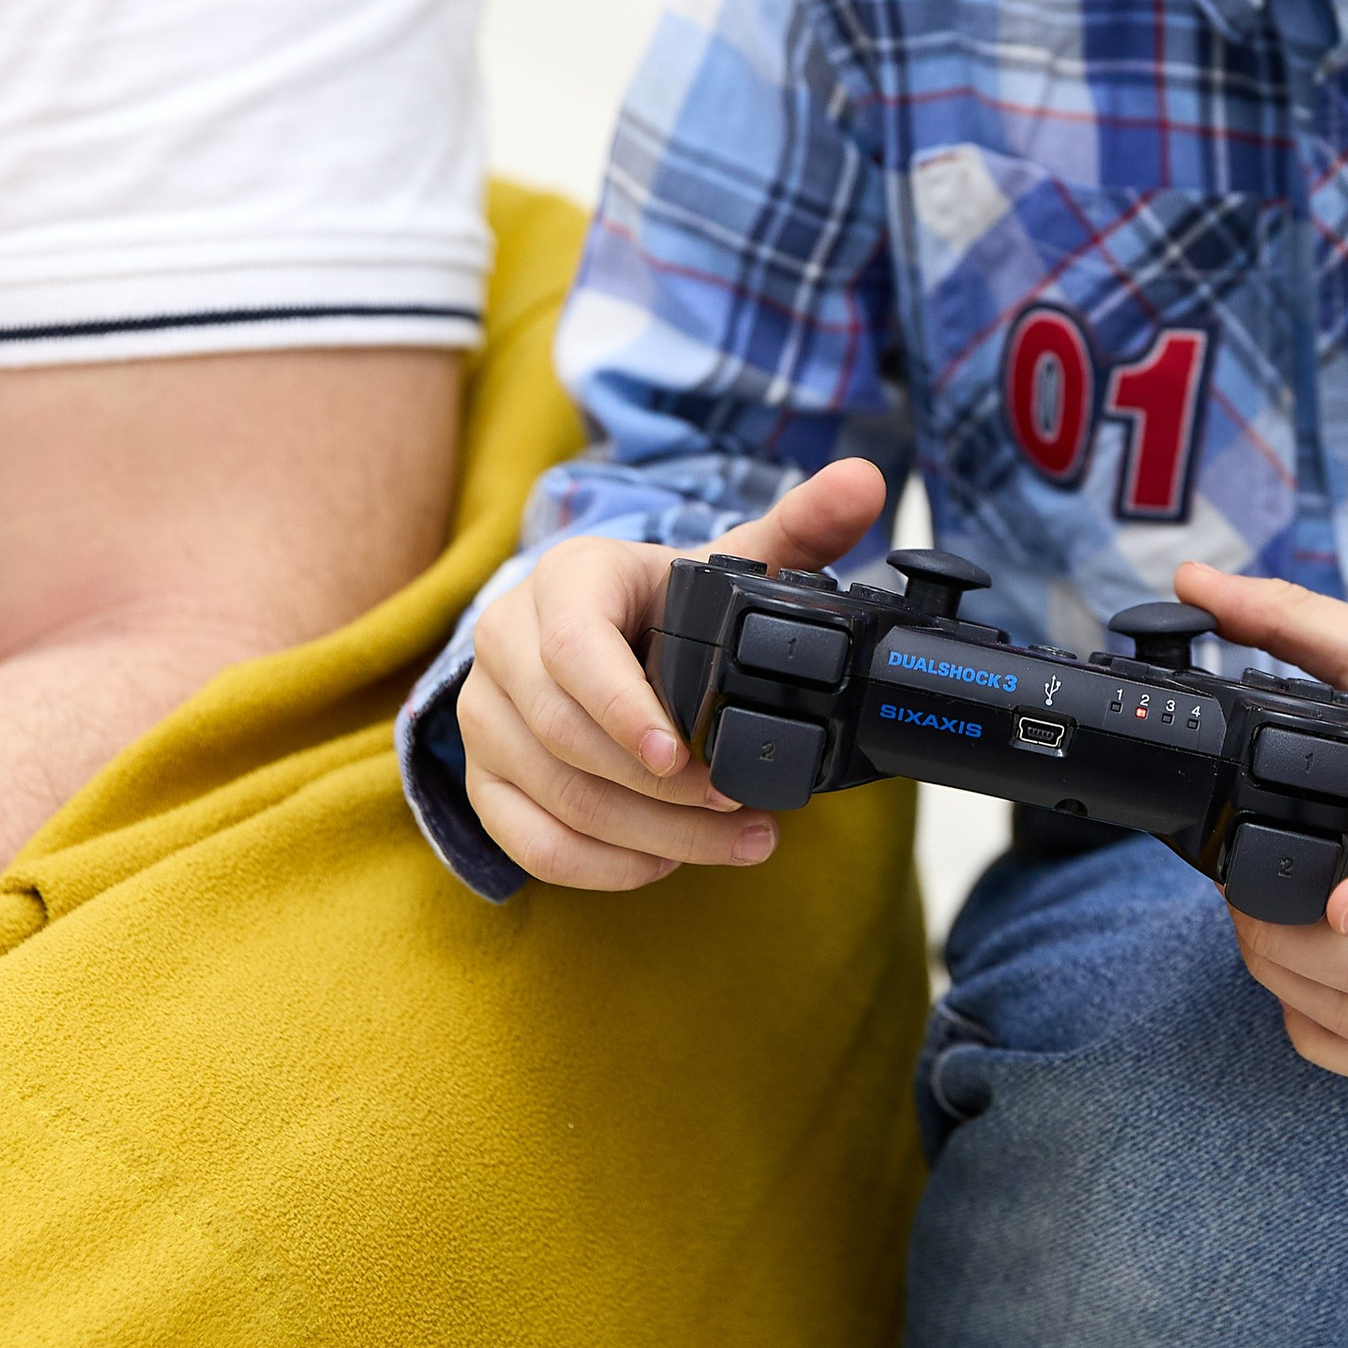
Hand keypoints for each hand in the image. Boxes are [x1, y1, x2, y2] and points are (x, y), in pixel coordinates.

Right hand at [456, 457, 886, 890]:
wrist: (600, 630)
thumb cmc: (663, 601)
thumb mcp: (725, 561)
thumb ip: (799, 528)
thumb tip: (865, 483)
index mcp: (563, 578)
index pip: (574, 648)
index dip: (626, 710)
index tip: (687, 757)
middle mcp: (503, 640)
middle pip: (564, 736)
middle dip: (660, 792)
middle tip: (741, 811)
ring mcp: (482, 714)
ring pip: (554, 796)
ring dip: (649, 836)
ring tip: (734, 841)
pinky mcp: (484, 776)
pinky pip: (527, 841)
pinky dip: (601, 864)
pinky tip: (663, 860)